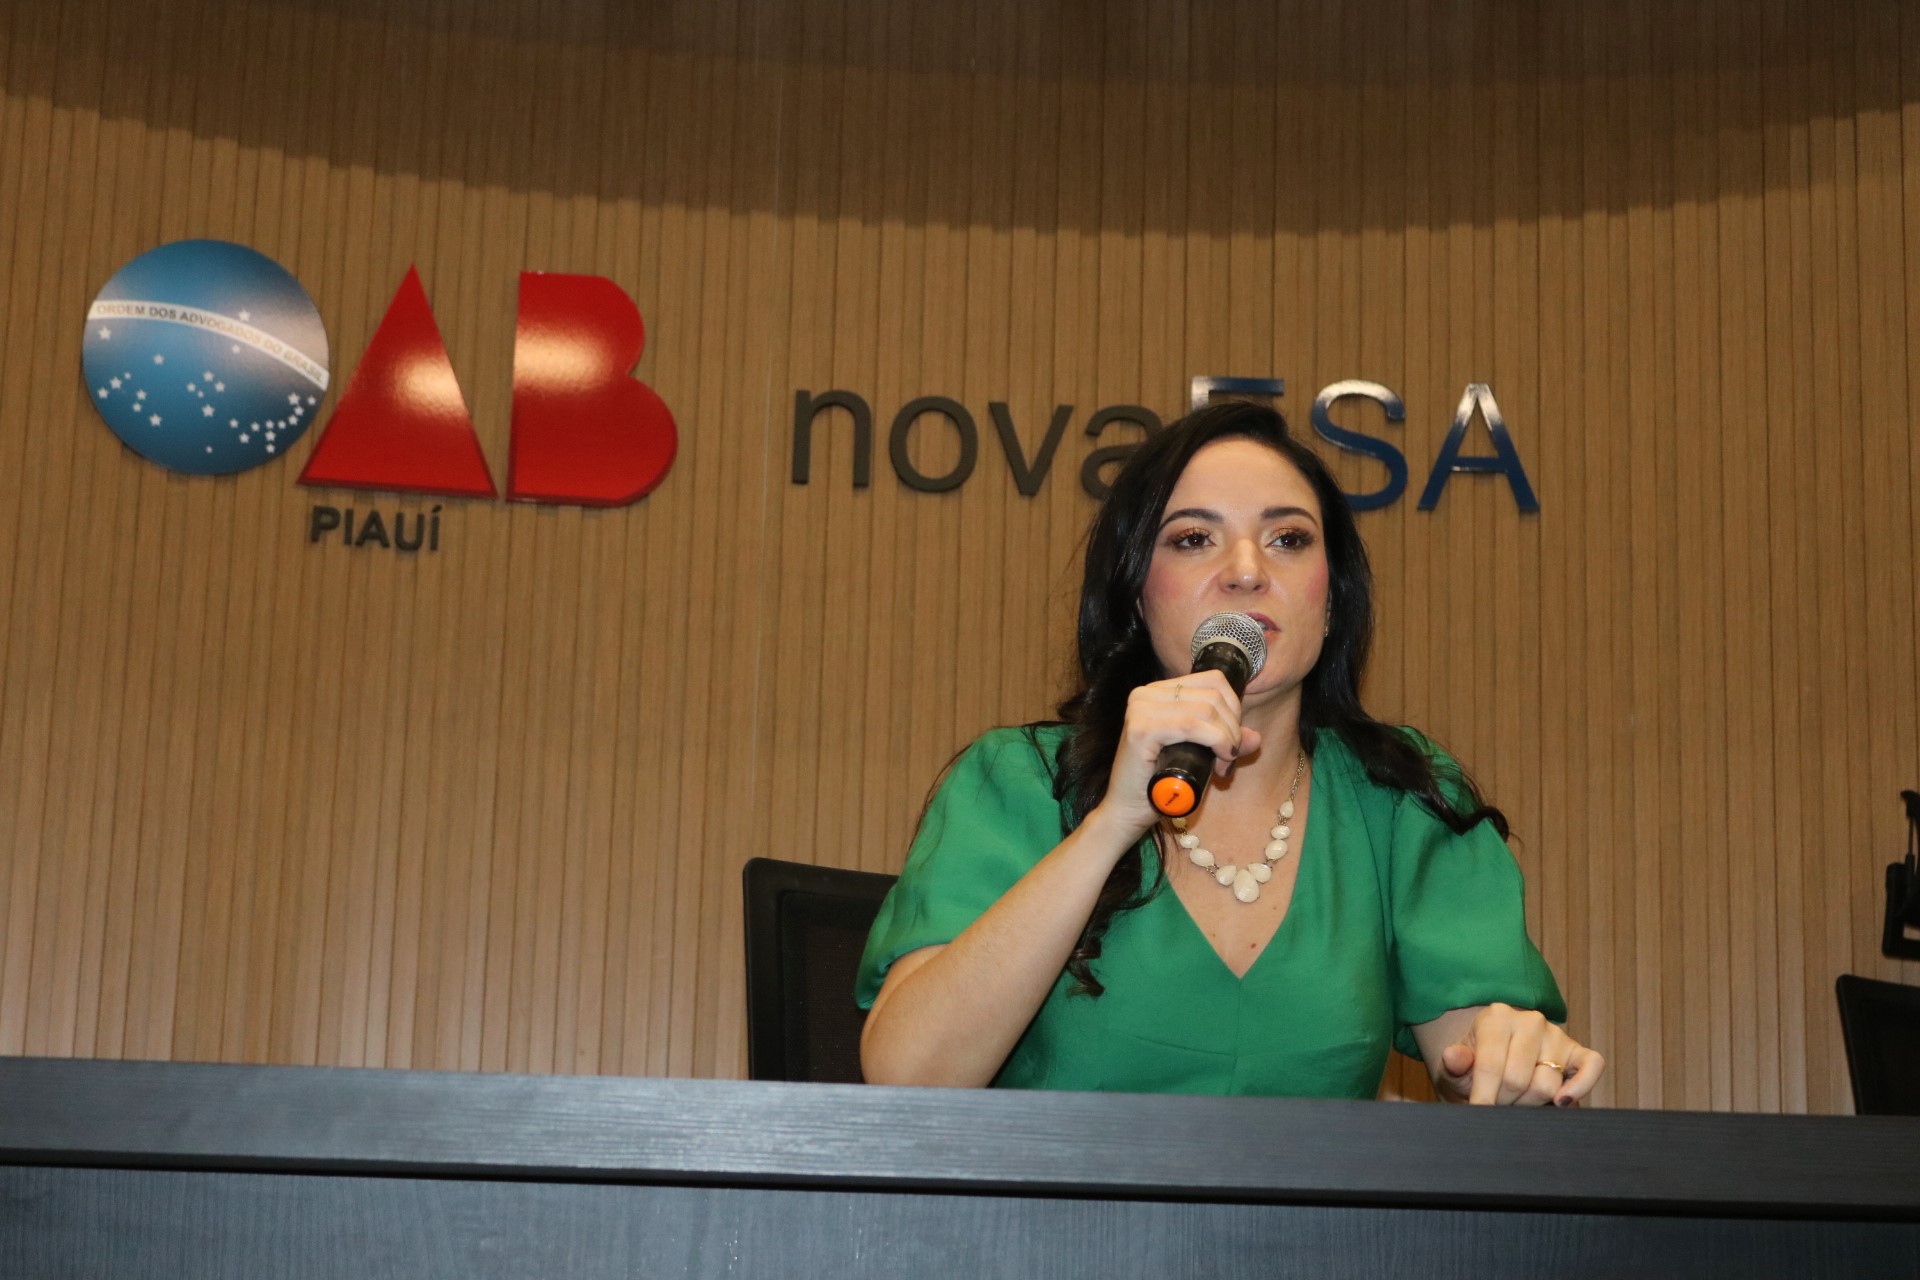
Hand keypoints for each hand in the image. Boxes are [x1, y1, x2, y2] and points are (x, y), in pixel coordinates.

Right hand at [1087, 670, 1261, 841]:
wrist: (1127, 811)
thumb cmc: (1159, 783)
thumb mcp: (1198, 755)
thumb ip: (1224, 742)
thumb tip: (1255, 737)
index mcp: (1157, 691)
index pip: (1213, 680)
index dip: (1234, 708)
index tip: (1232, 740)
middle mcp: (1145, 694)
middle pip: (1213, 696)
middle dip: (1232, 729)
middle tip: (1228, 759)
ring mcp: (1140, 709)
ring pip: (1206, 710)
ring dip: (1226, 739)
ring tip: (1223, 765)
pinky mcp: (1140, 730)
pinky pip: (1192, 726)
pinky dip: (1215, 742)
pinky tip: (1218, 762)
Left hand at [1435, 1003, 1604, 1106]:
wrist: (1496, 1060)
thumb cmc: (1474, 1066)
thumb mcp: (1455, 1068)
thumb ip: (1454, 1064)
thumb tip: (1453, 1057)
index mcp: (1496, 1018)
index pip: (1491, 1066)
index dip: (1484, 1097)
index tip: (1478, 1115)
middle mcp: (1530, 1021)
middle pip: (1520, 1081)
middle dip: (1505, 1101)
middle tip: (1497, 1102)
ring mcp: (1557, 1035)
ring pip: (1548, 1086)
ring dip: (1530, 1104)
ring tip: (1516, 1099)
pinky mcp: (1579, 1052)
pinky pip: (1593, 1067)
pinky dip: (1580, 1087)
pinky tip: (1561, 1102)